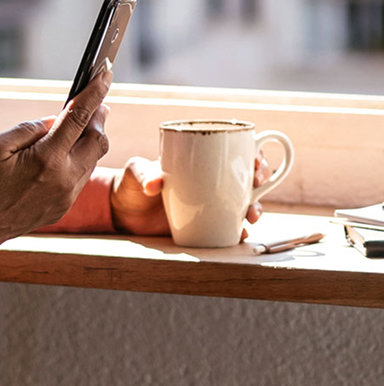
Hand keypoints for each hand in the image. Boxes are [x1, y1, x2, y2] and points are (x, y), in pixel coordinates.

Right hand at [0, 69, 111, 275]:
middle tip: (95, 103)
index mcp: (47, 158)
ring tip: (76, 128)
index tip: (105, 73)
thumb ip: (29, 129)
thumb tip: (54, 121)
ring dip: (89, 140)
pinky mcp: (62, 207)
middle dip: (99, 117)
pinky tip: (62, 156)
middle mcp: (64, 178)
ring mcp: (66, 196)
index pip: (80, 117)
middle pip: (98, 140)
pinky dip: (79, 160)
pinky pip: (81, 178)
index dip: (95, 92)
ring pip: (93, 160)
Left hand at [109, 152, 272, 238]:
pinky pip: (229, 227)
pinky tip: (240, 234)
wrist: (124, 211)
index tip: (256, 161)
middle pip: (248, 176)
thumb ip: (144, 175)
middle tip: (256, 185)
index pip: (235, 152)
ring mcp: (211, 203)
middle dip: (261, 179)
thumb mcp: (135, 173)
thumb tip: (154, 185)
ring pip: (244, 202)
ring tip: (250, 216)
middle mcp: (213, 181)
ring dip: (255, 208)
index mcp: (201, 160)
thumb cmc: (131, 183)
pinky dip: (238, 231)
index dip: (254, 154)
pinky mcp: (206, 224)